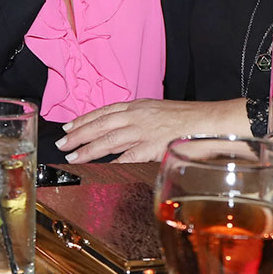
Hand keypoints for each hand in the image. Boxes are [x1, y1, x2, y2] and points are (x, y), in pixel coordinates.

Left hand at [58, 98, 250, 163]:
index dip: (84, 119)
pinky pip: (127, 155)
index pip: (104, 111)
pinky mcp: (152, 146)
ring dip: (88, 149)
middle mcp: (137, 116)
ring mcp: (144, 131)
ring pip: (108, 139)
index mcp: (138, 106)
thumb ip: (140, 121)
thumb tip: (125, 132)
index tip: (68, 126)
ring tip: (72, 155)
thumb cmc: (189, 119)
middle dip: (78, 134)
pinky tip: (99, 167)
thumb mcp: (159, 113)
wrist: (211, 122)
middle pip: (100, 124)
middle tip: (62, 142)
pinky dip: (111, 161)